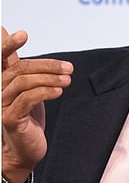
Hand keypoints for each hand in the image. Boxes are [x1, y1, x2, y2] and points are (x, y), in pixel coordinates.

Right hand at [1, 27, 72, 182]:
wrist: (24, 150)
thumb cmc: (26, 117)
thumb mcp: (26, 88)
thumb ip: (20, 65)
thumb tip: (8, 32)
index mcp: (1, 82)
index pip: (0, 59)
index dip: (8, 45)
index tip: (23, 34)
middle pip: (19, 69)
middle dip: (47, 65)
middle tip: (68, 68)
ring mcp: (0, 105)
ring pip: (23, 82)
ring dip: (50, 78)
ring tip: (67, 80)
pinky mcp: (9, 119)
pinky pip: (27, 99)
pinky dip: (45, 92)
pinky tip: (58, 92)